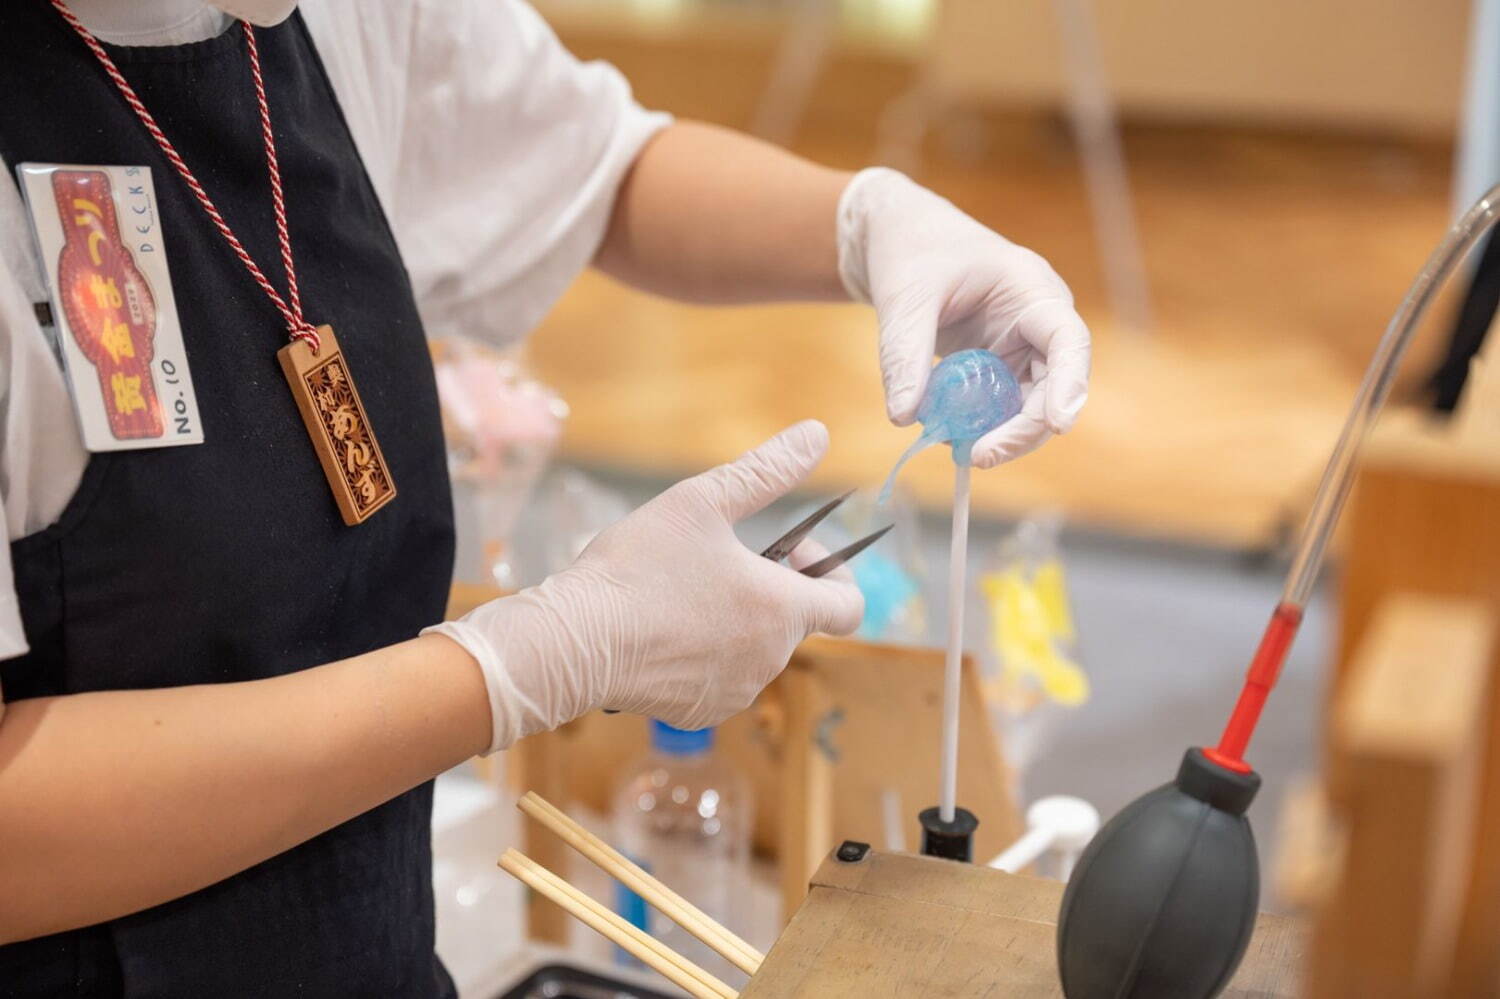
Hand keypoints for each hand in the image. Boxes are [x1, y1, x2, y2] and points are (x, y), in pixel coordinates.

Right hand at [426, 421, 863, 751]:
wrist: (573, 642)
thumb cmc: (637, 569)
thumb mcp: (703, 502)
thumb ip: (766, 470)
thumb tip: (817, 434)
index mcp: (783, 610)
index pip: (849, 605)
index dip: (829, 571)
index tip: (787, 550)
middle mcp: (770, 659)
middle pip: (793, 621)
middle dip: (768, 586)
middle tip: (716, 557)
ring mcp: (735, 691)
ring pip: (754, 649)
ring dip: (735, 619)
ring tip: (682, 590)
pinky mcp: (699, 712)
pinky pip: (719, 678)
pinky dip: (703, 654)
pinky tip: (662, 629)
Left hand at [837, 168, 1091, 467]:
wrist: (897, 239)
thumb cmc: (911, 251)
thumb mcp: (904, 297)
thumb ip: (904, 354)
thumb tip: (904, 418)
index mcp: (1031, 289)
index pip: (1068, 341)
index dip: (1070, 384)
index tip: (1059, 423)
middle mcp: (1036, 324)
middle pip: (1052, 388)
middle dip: (1023, 428)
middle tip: (980, 455)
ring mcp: (1018, 350)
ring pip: (1027, 407)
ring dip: (999, 434)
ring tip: (959, 451)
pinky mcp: (994, 370)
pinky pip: (997, 408)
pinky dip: (977, 426)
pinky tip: (949, 435)